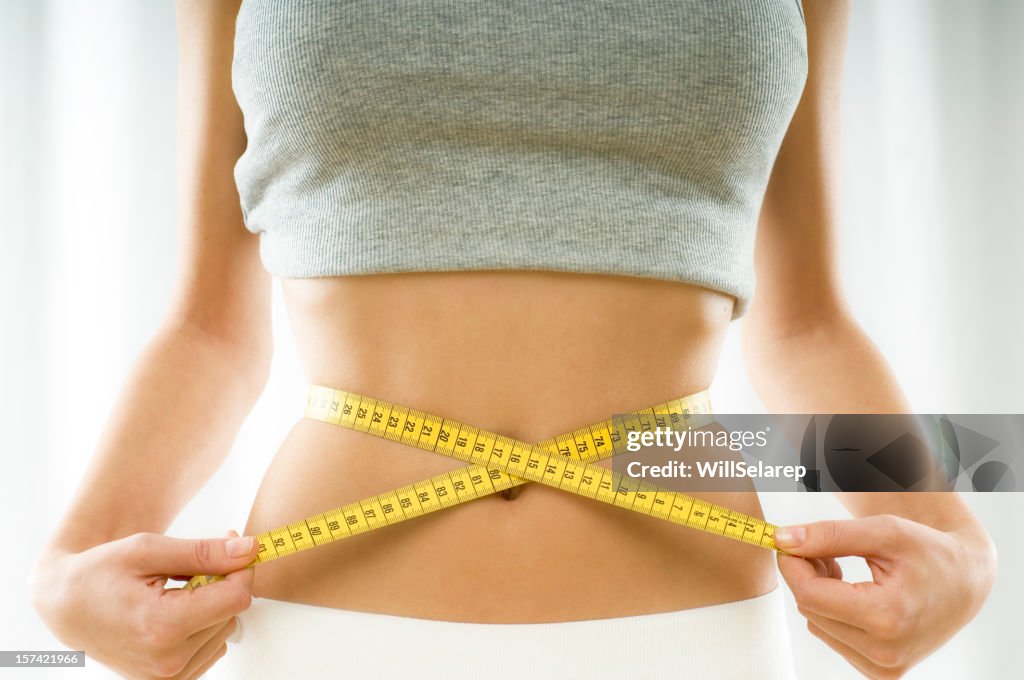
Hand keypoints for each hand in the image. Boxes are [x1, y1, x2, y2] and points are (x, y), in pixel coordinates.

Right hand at [30, 529, 260, 678]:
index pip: (237, 598)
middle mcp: (166, 660)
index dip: (241, 567)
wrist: (65, 606)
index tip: (231, 543)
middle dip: (224, 583)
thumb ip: (203, 553)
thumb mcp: (148, 550)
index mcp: (162, 626)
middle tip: (195, 565)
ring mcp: (165, 678)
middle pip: (233, 613)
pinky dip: (203, 626)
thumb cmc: (100, 573)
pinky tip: (176, 613)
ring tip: (177, 591)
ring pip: (225, 630)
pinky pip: (210, 648)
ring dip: (213, 606)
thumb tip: (249, 549)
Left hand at [774, 514, 996, 678]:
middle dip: (807, 574)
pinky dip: (831, 611)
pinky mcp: (879, 672)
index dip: (792, 564)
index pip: (809, 593)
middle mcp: (885, 652)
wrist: (963, 582)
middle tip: (824, 549)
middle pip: (810, 608)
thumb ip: (829, 535)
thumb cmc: (926, 551)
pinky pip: (830, 636)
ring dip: (818, 593)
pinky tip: (852, 593)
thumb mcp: (882, 531)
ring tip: (843, 570)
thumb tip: (782, 539)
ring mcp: (883, 668)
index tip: (788, 541)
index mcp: (888, 617)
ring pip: (816, 623)